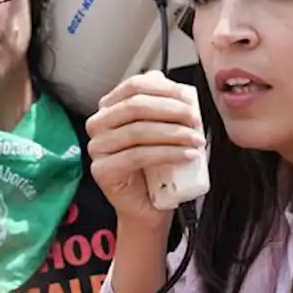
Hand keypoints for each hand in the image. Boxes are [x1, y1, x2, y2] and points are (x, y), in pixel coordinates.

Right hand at [86, 71, 205, 230]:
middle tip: (195, 119)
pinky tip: (187, 154)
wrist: (149, 207)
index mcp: (110, 108)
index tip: (189, 98)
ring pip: (138, 131)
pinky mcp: (103, 170)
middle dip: (171, 110)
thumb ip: (166, 107)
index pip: (134, 86)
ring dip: (174, 133)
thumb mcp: (163, 130)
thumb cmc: (156, 168)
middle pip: (135, 106)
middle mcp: (98, 125)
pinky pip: (138, 156)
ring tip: (196, 139)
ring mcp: (97, 148)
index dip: (164, 88)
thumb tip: (180, 90)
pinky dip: (168, 153)